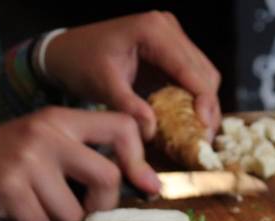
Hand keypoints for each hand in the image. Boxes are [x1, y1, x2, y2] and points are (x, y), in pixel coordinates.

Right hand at [0, 106, 160, 220]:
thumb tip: (144, 189)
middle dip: (100, 207)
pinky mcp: (10, 190)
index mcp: (59, 119)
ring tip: (32, 208)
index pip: (122, 126)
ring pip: (74, 212)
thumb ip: (82, 161)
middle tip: (79, 214)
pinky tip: (13, 215)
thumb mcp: (41, 148)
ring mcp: (27, 160)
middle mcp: (46, 133)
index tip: (144, 185)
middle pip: (108, 178)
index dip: (139, 159)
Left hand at [44, 12, 221, 138]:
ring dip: (203, 104)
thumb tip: (152, 130)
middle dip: (208, 107)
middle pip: (205, 72)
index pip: (191, 69)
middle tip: (203, 138)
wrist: (66, 52)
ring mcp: (171, 38)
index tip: (205, 129)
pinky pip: (192, 77)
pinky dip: (193, 99)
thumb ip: (128, 106)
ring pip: (204, 75)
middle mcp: (168, 28)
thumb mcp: (102, 85)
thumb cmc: (80, 62)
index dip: (204, 101)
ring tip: (197, 133)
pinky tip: (188, 120)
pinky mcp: (170, 51)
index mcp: (153, 31)